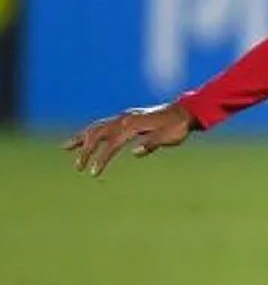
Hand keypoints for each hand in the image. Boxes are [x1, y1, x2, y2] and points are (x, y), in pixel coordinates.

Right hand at [63, 103, 195, 176]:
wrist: (185, 112)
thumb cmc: (178, 127)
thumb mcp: (168, 137)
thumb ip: (152, 144)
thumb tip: (135, 152)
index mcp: (134, 124)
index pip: (112, 143)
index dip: (102, 158)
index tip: (94, 172)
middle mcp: (125, 118)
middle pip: (98, 133)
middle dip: (85, 150)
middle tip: (78, 167)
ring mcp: (125, 117)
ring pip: (97, 126)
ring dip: (81, 138)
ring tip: (64, 147)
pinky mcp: (127, 118)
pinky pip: (104, 125)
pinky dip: (91, 131)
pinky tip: (84, 137)